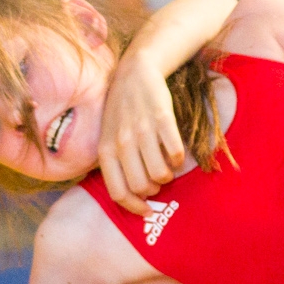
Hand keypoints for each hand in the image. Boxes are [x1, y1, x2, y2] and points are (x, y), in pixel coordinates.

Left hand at [99, 52, 187, 214]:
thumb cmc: (121, 110)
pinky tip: (175, 153)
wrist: (134, 72)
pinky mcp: (162, 119)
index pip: (118, 192)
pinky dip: (178, 159)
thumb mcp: (108, 136)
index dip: (134, 207)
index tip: (147, 211)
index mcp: (106, 150)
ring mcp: (142, 130)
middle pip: (141, 187)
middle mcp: (122, 142)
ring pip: (160, 174)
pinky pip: (175, 152)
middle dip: (153, 190)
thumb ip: (115, 163)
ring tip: (166, 167)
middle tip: (157, 182)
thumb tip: (132, 195)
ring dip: (167, 175)